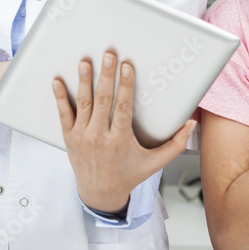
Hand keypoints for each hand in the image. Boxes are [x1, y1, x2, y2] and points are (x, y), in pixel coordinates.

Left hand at [53, 50, 194, 212]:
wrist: (100, 194)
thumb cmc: (129, 175)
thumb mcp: (155, 163)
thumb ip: (175, 144)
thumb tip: (191, 124)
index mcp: (120, 140)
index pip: (123, 107)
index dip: (125, 85)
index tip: (127, 67)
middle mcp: (99, 137)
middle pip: (102, 100)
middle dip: (106, 76)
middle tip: (108, 55)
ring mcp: (82, 136)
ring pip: (83, 103)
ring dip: (83, 81)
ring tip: (85, 62)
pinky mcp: (69, 137)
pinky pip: (63, 114)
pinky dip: (59, 98)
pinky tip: (57, 81)